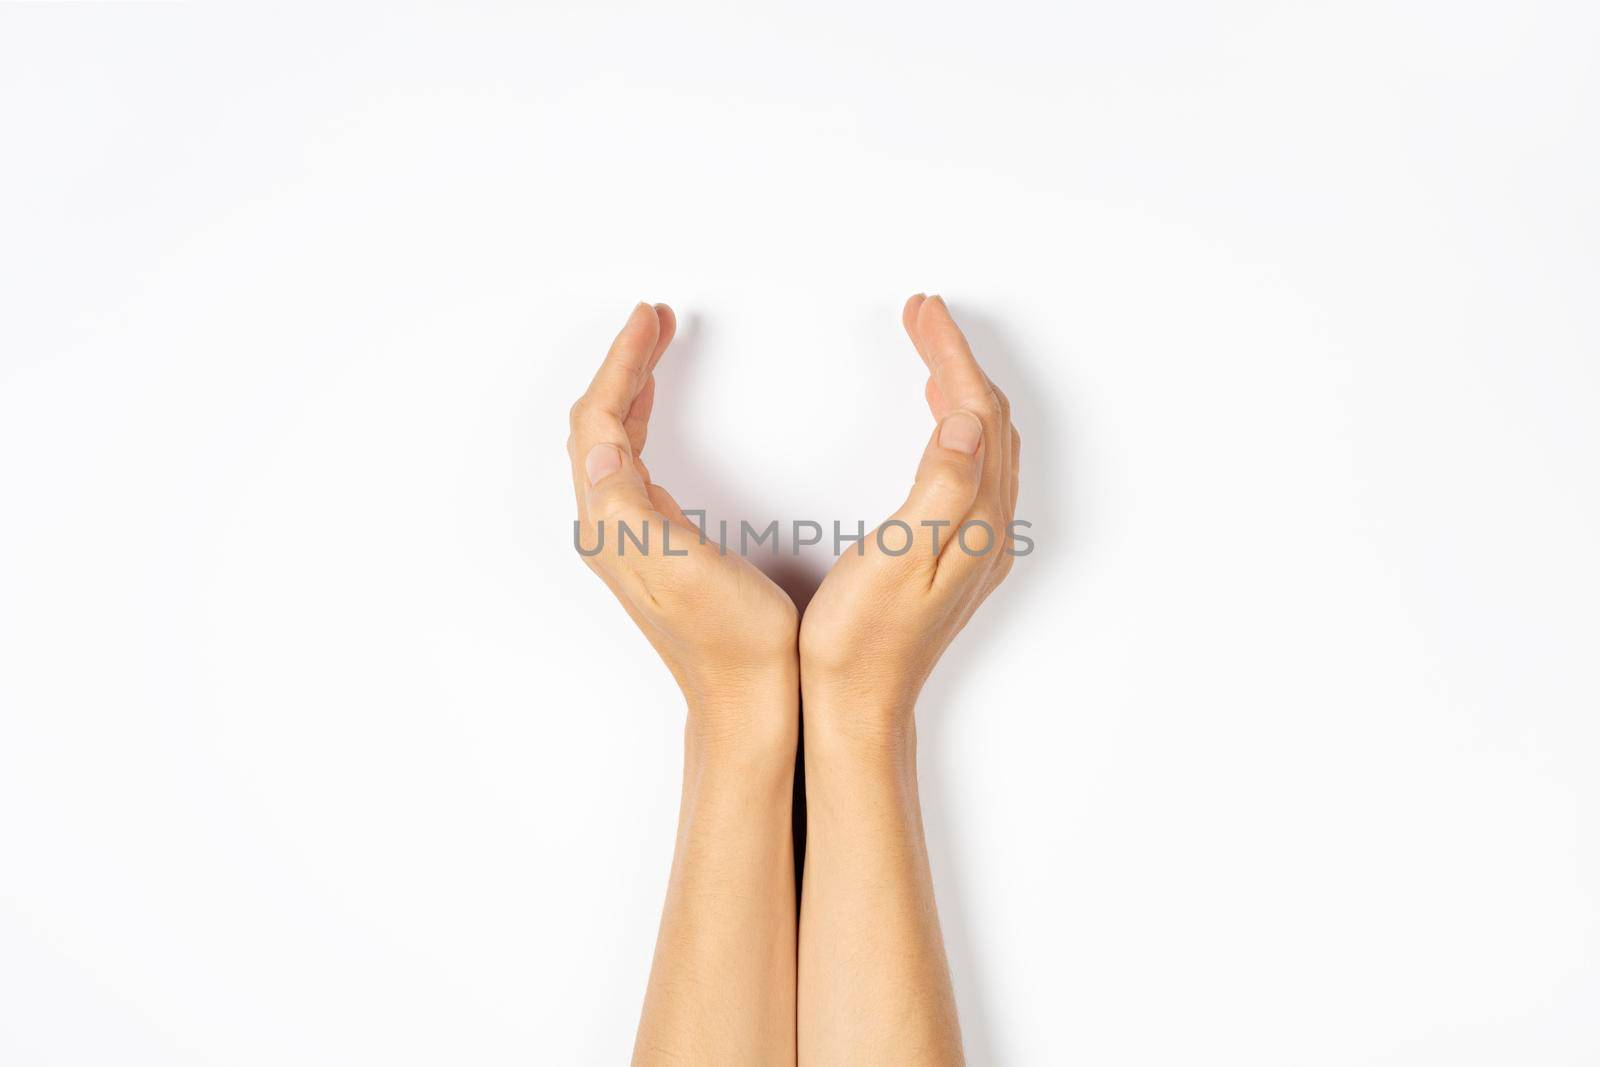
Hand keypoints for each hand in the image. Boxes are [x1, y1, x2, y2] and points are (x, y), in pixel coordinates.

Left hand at [568, 302, 798, 750]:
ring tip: (656, 350)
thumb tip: (601, 445)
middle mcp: (609, 527)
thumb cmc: (732, 638)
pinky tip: (658, 417)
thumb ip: (631, 506)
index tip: (652, 318)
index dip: (623, 363)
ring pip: (611, 444)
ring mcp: (627, 537)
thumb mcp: (681, 567)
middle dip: (622, 366)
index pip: (601, 422)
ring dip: (629, 390)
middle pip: (598, 425)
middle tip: (655, 321)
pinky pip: (631, 465)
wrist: (748, 700)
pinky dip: (642, 424)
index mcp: (613, 524)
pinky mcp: (652, 546)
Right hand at [799, 294, 1020, 747]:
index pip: (974, 411)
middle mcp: (985, 527)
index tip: (921, 310)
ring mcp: (975, 543)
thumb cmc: (861, 639)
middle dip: (958, 359)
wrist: (858, 705)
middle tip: (921, 316)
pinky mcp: (958, 557)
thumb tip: (966, 420)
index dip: (950, 352)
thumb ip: (939, 485)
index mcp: (972, 518)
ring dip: (962, 391)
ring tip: (930, 354)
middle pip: (988, 418)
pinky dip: (960, 428)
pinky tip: (938, 425)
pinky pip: (975, 470)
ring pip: (985, 444)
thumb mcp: (897, 556)